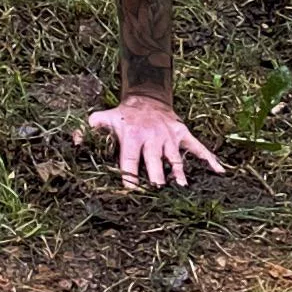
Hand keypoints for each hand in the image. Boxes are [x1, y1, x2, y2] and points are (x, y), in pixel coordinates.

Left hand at [90, 96, 224, 188]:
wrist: (147, 97)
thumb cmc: (123, 115)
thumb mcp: (102, 119)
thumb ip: (86, 130)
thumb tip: (72, 141)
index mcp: (132, 136)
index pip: (129, 161)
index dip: (129, 177)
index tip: (131, 193)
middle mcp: (152, 137)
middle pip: (154, 163)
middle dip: (156, 179)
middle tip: (159, 193)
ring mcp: (169, 136)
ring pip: (175, 158)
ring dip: (178, 174)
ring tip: (182, 189)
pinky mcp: (182, 134)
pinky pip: (198, 147)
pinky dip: (209, 158)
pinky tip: (220, 171)